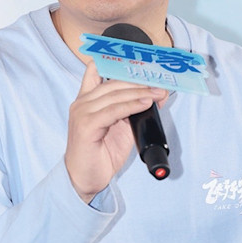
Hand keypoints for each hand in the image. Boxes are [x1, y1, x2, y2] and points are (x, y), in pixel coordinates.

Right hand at [65, 60, 166, 202]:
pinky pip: (113, 111)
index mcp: (86, 100)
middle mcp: (82, 103)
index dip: (117, 63)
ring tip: (157, 93)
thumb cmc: (100, 155)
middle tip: (159, 83)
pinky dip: (131, 105)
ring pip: (114, 95)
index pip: (96, 71)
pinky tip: (145, 104)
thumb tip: (157, 96)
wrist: (84, 179)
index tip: (141, 63)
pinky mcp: (86, 125)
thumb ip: (134, 110)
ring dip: (139, 92)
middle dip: (139, 82)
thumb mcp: (121, 128)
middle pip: (113, 83)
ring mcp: (82, 113)